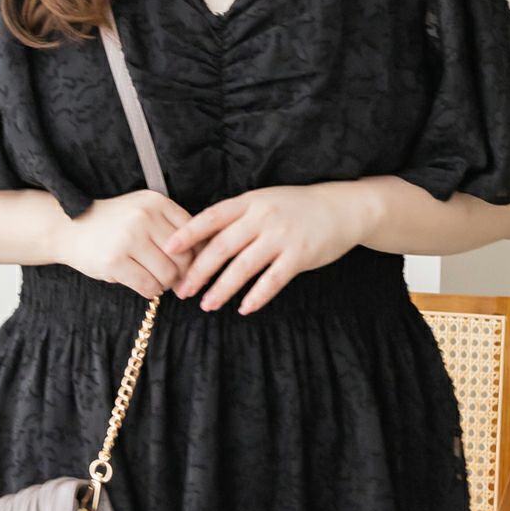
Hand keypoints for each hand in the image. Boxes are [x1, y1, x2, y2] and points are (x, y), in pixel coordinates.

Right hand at [55, 189, 199, 298]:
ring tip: (156, 280)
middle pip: (184, 257)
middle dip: (182, 273)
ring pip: (168, 274)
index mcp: (156, 202)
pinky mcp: (115, 261)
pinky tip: (143, 285)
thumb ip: (171, 228)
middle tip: (173, 278)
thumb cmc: (113, 226)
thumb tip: (206, 257)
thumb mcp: (143, 213)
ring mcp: (128, 238)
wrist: (68, 227)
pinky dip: (150, 291)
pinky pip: (148, 286)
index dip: (196, 254)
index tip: (190, 265)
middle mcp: (144, 217)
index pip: (194, 234)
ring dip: (165, 284)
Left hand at [162, 182, 380, 313]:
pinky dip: (256, 296)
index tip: (168, 250)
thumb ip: (236, 218)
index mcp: (249, 202)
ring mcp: (281, 236)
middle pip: (222, 247)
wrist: (341, 208)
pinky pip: (272, 280)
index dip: (188, 234)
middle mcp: (263, 218)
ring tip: (207, 305)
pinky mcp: (299, 256)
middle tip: (182, 291)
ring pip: (243, 267)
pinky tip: (243, 308)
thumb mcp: (263, 202)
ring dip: (222, 289)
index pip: (211, 218)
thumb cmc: (295, 208)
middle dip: (199, 271)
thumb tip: (200, 241)